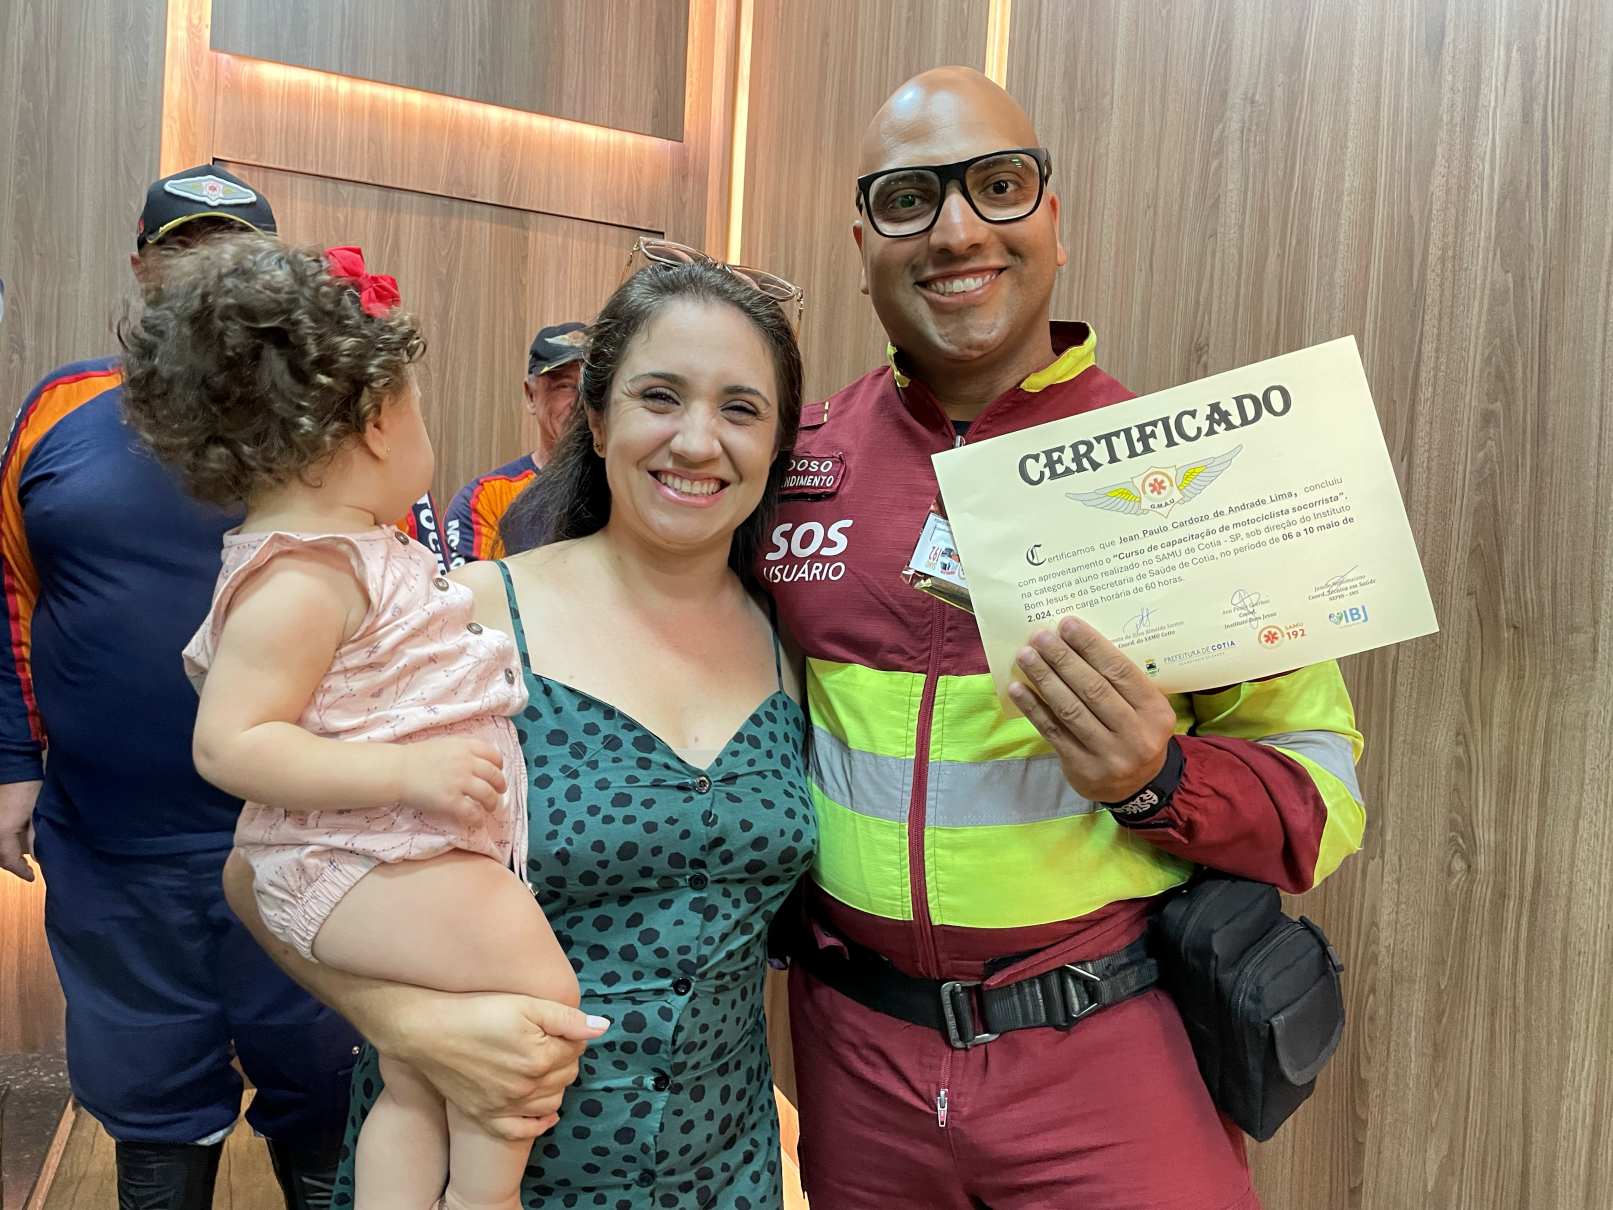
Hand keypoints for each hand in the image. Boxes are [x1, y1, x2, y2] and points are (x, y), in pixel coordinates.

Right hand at [0, 779, 40, 880]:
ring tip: (20, 858)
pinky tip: (11, 844)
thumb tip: (36, 855)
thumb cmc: (28, 789)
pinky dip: (2, 845)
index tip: (32, 877)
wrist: (15, 767)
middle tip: (25, 868)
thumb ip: (35, 837)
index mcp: (3, 832)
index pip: (9, 861)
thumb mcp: (36, 816)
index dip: (20, 871)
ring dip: (4, 855)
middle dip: (11, 864)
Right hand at [391, 991, 609, 1141]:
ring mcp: (505, 1105)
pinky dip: (537, 1124)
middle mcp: (526, 1087)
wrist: (427, 1031)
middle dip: (565, 1060)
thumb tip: (602, 1029)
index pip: (575, 1052)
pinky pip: (521, 1131)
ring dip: (555, 1087)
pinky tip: (545, 1114)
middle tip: (550, 1044)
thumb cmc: (477, 1010)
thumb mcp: (526, 1005)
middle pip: (565, 1077)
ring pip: (550, 1103)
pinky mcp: (485, 1116)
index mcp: (540, 1058)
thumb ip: (567, 1019)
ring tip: (544, 1068)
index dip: (571, 1037)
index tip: (557, 1027)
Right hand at [398, 737, 506, 830]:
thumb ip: (463, 748)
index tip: (498, 771)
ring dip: (493, 803)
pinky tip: (477, 821)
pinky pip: (472, 812)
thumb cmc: (417, 757)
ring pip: (488, 794)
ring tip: (491, 808)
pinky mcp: (450, 801)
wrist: (397, 770)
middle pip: (494, 775)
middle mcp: (466, 763)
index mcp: (465, 747)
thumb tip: (479, 758)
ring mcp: (459, 782)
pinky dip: (478, 818)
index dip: (499, 765)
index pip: (493, 755)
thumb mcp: (444, 743)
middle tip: (500, 792)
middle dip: (500, 785)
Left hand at [1007, 618, 1175, 802]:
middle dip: (1063, 659)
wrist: (1137, 786)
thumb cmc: (1136, 732)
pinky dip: (1033, 707)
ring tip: (1025, 656)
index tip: (1067, 624)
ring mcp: (1108, 754)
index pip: (1120, 671)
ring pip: (1070, 709)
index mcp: (1155, 712)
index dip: (1091, 646)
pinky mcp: (1082, 767)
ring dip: (1044, 679)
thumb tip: (1076, 642)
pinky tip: (1018, 688)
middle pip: (1092, 689)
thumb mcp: (1144, 709)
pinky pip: (1053, 731)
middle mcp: (1135, 734)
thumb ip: (1121, 682)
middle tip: (1040, 636)